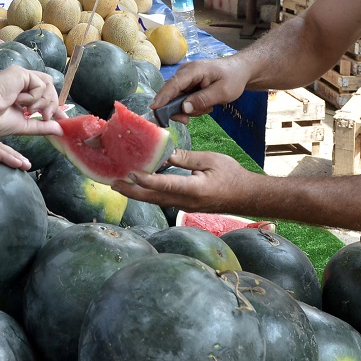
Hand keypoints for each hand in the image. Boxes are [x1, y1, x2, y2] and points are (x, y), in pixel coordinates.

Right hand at [0, 66, 63, 136]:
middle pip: (50, 88)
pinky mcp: (21, 73)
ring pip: (48, 84)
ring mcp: (21, 77)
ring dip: (44, 101)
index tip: (63, 118)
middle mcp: (22, 83)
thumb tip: (60, 129)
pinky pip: (40, 84)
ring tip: (32, 109)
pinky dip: (34, 96)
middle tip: (45, 117)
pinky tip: (19, 101)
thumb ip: (41, 126)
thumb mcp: (23, 125)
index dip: (55, 106)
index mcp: (21, 94)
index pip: (44, 96)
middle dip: (52, 104)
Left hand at [111, 149, 258, 212]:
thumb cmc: (232, 176)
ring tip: (119, 185)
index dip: (147, 181)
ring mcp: (185, 206)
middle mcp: (187, 201)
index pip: (167, 185)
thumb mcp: (211, 160)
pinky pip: (163, 199)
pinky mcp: (185, 206)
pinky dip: (149, 193)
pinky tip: (139, 186)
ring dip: (137, 193)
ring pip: (156, 200)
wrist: (247, 197)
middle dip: (132, 192)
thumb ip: (186, 158)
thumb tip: (165, 154)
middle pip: (154, 198)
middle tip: (113, 183)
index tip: (132, 174)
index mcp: (195, 189)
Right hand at [151, 53, 250, 121]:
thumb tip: (184, 108)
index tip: (154, 108)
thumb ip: (203, 99)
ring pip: (177, 99)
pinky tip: (206, 104)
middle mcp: (185, 72)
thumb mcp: (222, 92)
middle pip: (171, 93)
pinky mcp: (187, 84)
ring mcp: (185, 78)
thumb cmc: (233, 78)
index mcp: (193, 70)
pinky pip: (183, 98)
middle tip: (189, 120)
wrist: (239, 70)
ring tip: (208, 107)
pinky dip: (192, 105)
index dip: (163, 97)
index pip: (173, 84)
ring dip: (190, 108)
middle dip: (179, 109)